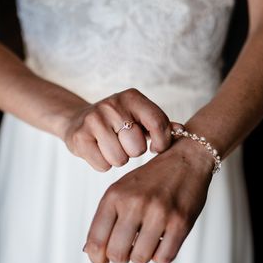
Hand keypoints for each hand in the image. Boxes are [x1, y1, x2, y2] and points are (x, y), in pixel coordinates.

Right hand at [62, 87, 184, 171]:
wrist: (79, 120)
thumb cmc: (118, 123)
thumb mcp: (140, 118)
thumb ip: (162, 125)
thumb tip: (183, 131)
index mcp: (132, 97)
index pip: (158, 124)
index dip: (162, 142)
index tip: (156, 147)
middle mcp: (112, 104)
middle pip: (137, 147)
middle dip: (133, 151)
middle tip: (125, 143)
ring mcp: (94, 119)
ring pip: (120, 159)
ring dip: (118, 159)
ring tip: (111, 147)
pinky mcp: (79, 136)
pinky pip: (102, 165)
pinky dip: (103, 164)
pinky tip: (98, 151)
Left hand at [82, 135, 214, 262]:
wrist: (186, 160)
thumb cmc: (150, 179)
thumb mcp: (121, 190)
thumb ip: (105, 219)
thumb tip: (90, 252)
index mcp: (115, 195)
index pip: (96, 241)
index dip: (97, 258)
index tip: (102, 260)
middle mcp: (134, 203)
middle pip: (117, 254)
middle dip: (120, 258)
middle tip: (127, 250)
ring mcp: (159, 213)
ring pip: (140, 259)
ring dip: (142, 256)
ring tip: (146, 242)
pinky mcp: (180, 222)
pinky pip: (164, 258)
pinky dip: (161, 256)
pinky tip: (162, 241)